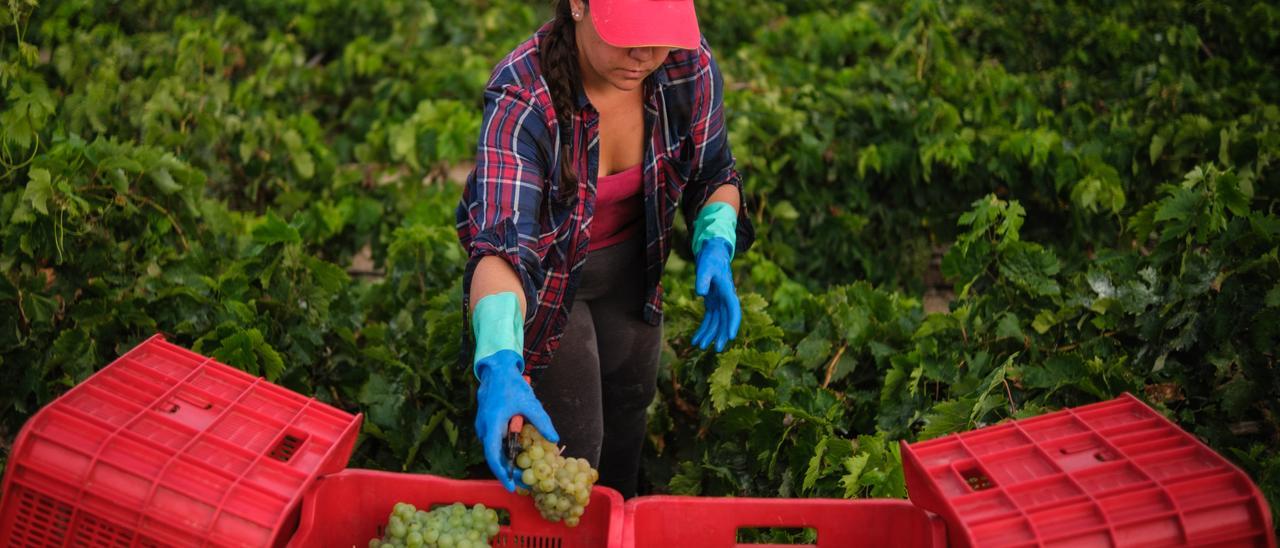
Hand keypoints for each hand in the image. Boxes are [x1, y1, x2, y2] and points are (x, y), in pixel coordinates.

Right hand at [474, 349, 558, 491]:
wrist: (497, 370)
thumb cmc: (512, 385)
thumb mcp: (530, 404)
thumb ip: (542, 422)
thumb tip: (554, 440)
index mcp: (492, 424)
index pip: (493, 456)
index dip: (501, 473)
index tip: (511, 485)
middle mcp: (484, 428)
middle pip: (493, 456)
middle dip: (507, 470)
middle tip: (523, 481)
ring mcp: (482, 426)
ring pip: (493, 449)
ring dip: (506, 459)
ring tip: (522, 469)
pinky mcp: (485, 423)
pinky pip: (494, 441)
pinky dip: (504, 449)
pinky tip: (517, 452)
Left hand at [692, 237, 740, 351]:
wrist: (713, 253)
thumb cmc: (710, 259)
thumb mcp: (705, 266)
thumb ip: (703, 279)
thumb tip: (700, 293)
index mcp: (728, 290)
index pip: (733, 309)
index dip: (732, 323)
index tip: (730, 336)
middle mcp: (726, 298)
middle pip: (725, 320)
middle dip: (721, 335)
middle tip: (716, 349)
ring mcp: (720, 302)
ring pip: (717, 322)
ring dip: (709, 335)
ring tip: (700, 346)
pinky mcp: (713, 303)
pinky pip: (709, 319)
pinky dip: (703, 329)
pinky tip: (696, 339)